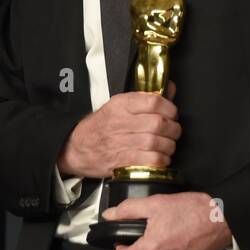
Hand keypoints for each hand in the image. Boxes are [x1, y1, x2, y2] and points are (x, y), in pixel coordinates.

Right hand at [57, 81, 179, 178]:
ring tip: (168, 145)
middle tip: (173, 132)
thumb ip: (146, 98)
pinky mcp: (121, 161)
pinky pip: (149, 160)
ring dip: (169, 146)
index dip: (170, 108)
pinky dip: (161, 160)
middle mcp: (120, 121)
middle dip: (173, 129)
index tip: (172, 114)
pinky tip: (161, 158)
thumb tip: (170, 88)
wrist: (76, 147)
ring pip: (156, 142)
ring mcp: (120, 142)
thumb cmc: (101, 126)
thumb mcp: (120, 106)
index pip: (154, 101)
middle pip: (158, 123)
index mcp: (121, 104)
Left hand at [105, 191, 232, 249]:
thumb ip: (128, 210)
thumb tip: (109, 215)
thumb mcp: (156, 203)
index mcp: (151, 249)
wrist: (222, 219)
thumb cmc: (192, 210)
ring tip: (176, 235)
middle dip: (148, 246)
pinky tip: (186, 246)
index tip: (127, 241)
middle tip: (160, 229)